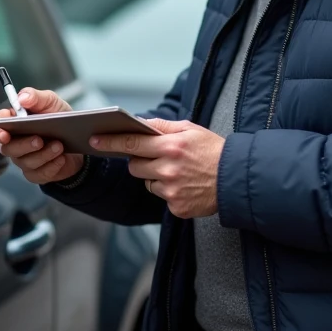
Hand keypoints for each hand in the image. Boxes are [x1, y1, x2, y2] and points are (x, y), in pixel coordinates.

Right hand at [0, 88, 83, 184]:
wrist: (78, 140)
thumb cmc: (59, 120)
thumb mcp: (52, 103)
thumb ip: (37, 97)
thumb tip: (22, 98)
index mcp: (15, 122)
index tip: (4, 131)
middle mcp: (15, 142)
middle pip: (8, 148)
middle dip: (23, 144)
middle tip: (39, 140)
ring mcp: (24, 159)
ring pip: (25, 162)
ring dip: (43, 154)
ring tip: (58, 146)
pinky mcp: (36, 173)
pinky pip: (39, 173)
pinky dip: (52, 166)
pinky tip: (61, 158)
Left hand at [91, 118, 223, 218]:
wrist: (236, 180)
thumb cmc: (214, 151)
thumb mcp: (191, 130)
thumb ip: (163, 126)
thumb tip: (140, 123)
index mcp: (171, 146)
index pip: (132, 143)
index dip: (110, 141)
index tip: (94, 140)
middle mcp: (168, 169)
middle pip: (135, 166)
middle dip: (140, 161)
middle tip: (157, 157)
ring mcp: (171, 191)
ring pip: (147, 182)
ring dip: (156, 177)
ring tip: (179, 172)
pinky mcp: (176, 207)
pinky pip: (161, 197)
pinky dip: (169, 191)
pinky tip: (186, 185)